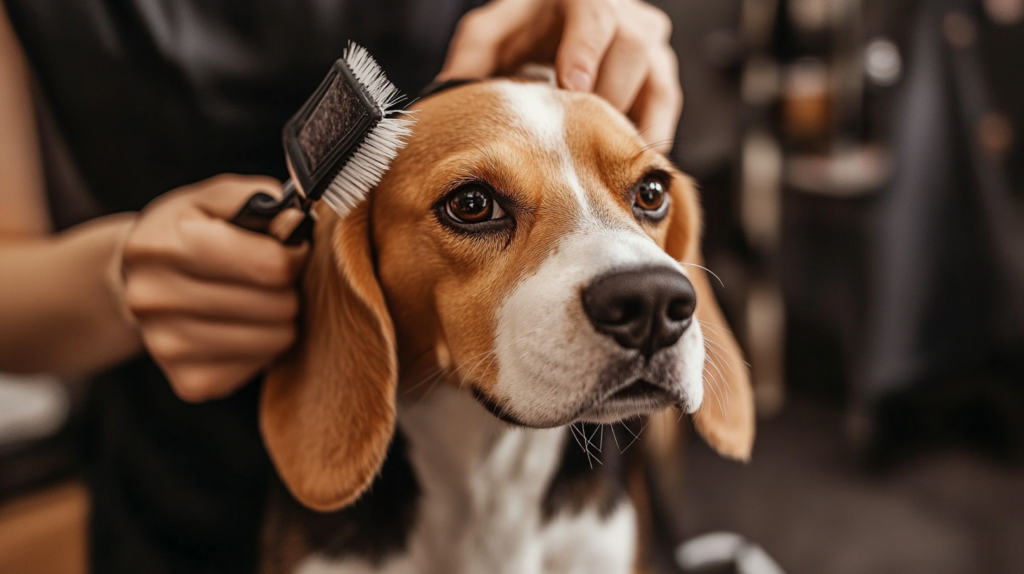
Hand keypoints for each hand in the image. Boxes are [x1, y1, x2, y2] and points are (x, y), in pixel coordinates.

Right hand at [122, 174, 307, 401]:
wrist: (136, 281)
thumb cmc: (188, 233)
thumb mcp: (212, 199)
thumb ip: (257, 199)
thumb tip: (296, 221)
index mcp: (164, 245)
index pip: (270, 265)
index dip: (293, 255)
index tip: (287, 250)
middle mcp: (156, 299)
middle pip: (278, 305)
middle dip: (288, 288)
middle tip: (271, 280)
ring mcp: (169, 347)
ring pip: (275, 339)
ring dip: (281, 319)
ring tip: (259, 301)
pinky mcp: (189, 382)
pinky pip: (260, 366)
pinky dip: (263, 348)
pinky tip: (242, 327)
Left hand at [439, 0, 681, 152]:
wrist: (560, 30)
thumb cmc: (528, 29)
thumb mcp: (495, 31)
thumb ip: (473, 54)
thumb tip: (448, 88)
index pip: (594, 16)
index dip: (586, 51)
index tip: (573, 85)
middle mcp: (626, 16)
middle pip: (632, 50)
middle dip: (607, 92)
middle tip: (580, 129)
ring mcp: (651, 47)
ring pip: (656, 81)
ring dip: (628, 118)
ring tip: (599, 152)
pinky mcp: (662, 78)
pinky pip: (666, 110)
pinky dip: (646, 135)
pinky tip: (622, 162)